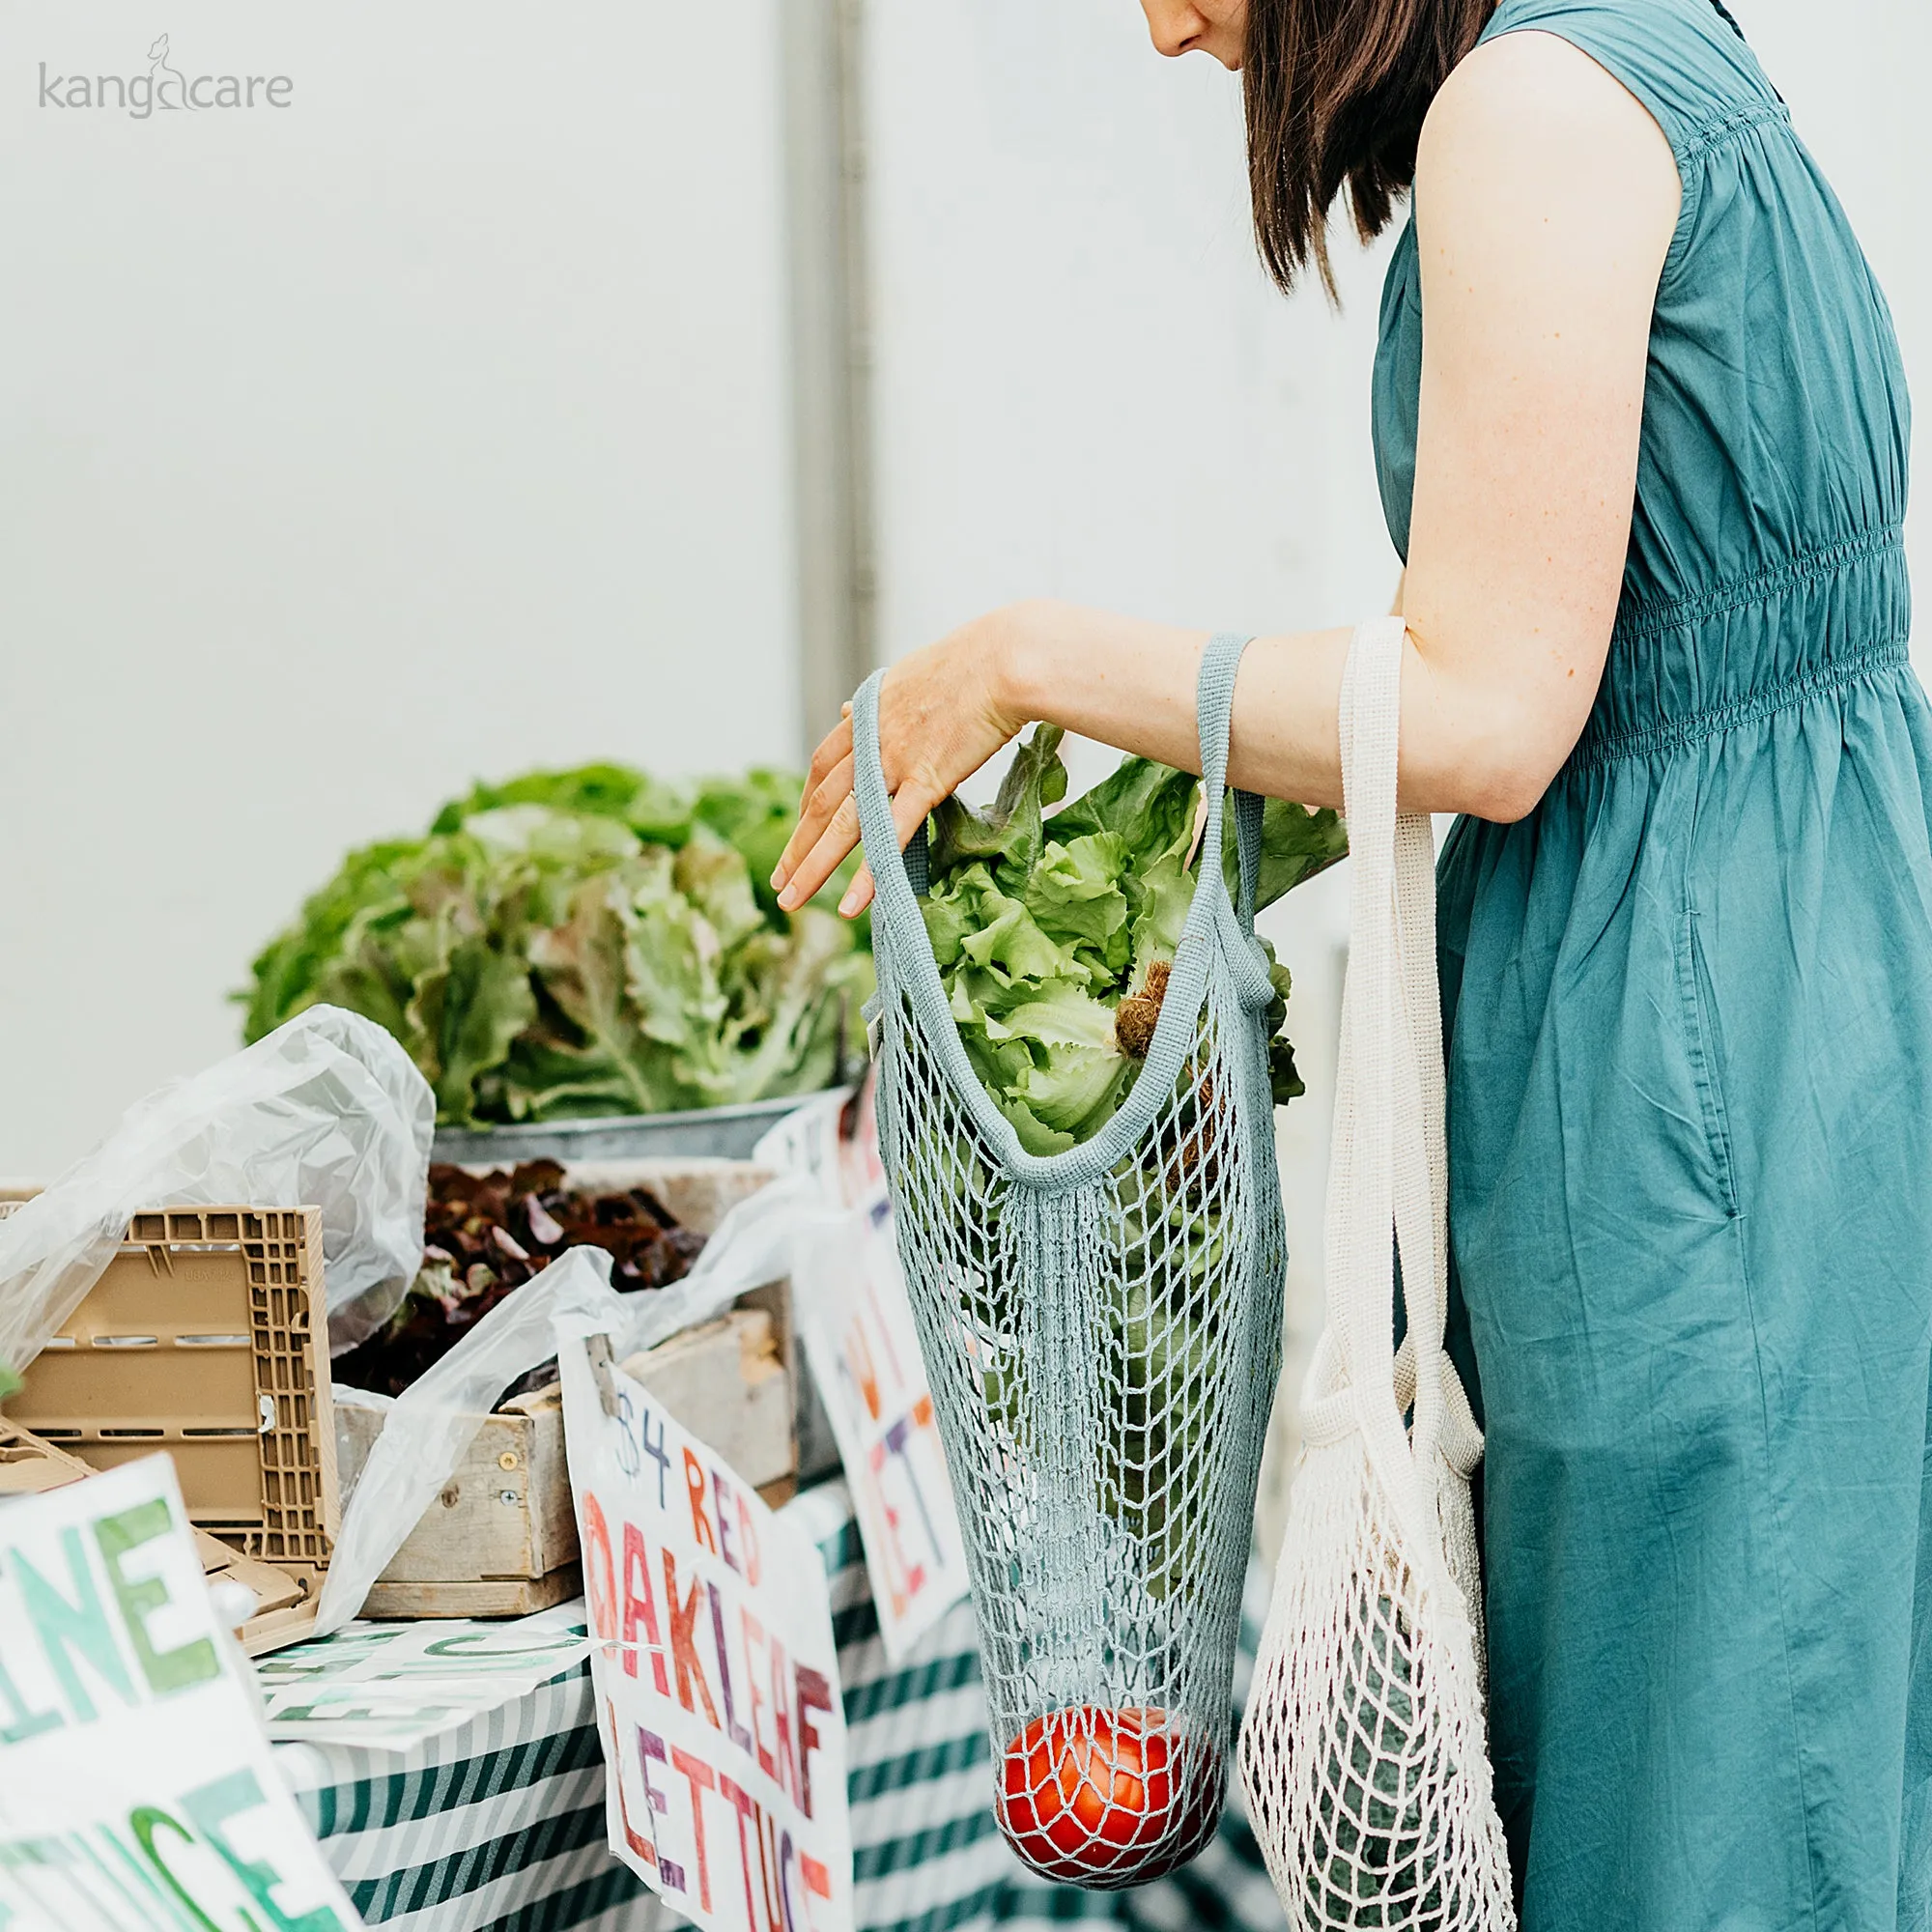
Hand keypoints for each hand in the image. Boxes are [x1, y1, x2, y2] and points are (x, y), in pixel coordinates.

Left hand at [774, 606, 1030, 917]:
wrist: (1005, 658)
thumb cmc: (976, 661)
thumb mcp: (911, 675)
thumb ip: (879, 702)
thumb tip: (845, 711)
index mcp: (868, 714)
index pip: (824, 763)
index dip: (808, 797)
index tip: (800, 823)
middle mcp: (870, 740)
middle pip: (820, 801)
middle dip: (797, 844)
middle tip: (779, 878)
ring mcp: (894, 763)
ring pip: (842, 824)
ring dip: (813, 866)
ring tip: (791, 899)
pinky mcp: (926, 781)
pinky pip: (890, 835)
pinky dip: (868, 874)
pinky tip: (851, 905)